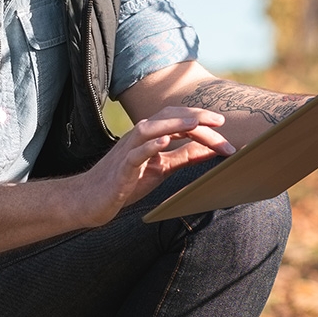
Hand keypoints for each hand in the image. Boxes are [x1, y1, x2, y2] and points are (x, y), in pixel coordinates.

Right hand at [78, 107, 234, 225]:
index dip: (201, 120)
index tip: (224, 126)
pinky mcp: (121, 169)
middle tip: (220, 123)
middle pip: (168, 118)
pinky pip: (134, 154)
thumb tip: (211, 148)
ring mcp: (128, 151)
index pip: (179, 120)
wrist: (93, 199)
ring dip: (173, 124)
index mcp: (151, 135)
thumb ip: (184, 156)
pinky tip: (164, 142)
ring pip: (150, 129)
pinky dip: (149, 146)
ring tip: (195, 123)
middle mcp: (139, 137)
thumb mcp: (162, 167)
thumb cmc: (128, 181)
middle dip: (194, 118)